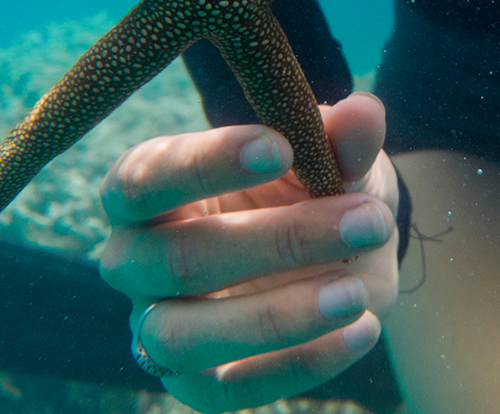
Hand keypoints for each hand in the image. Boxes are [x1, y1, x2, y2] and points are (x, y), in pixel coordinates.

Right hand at [98, 92, 398, 412]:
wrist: (340, 251)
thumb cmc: (314, 186)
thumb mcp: (331, 156)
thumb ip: (340, 139)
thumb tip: (365, 112)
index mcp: (145, 190)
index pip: (143, 179)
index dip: (205, 164)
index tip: (281, 148)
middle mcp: (133, 260)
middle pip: (175, 260)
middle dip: (278, 241)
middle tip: (367, 220)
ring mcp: (156, 327)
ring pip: (184, 336)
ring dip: (275, 318)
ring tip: (355, 292)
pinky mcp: (195, 383)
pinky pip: (231, 388)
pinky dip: (301, 363)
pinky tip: (363, 329)